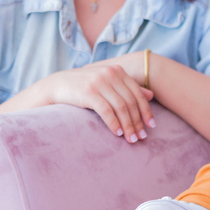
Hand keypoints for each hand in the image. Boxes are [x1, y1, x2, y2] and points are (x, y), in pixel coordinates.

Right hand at [40, 62, 154, 142]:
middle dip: (138, 121)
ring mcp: (99, 82)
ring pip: (121, 107)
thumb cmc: (85, 86)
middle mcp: (110, 74)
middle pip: (130, 101)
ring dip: (128, 126)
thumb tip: (151, 95)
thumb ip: (127, 87)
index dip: (146, 110)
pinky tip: (117, 134)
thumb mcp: (107, 83)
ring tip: (131, 139)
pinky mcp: (88, 92)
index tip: (151, 126)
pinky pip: (106, 111)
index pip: (137, 93)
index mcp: (117, 70)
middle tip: (142, 137)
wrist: (57, 84)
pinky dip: (114, 123)